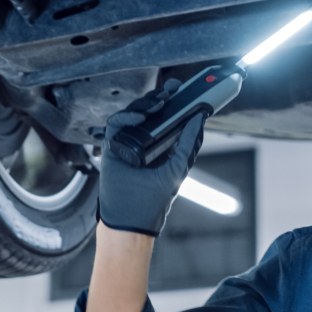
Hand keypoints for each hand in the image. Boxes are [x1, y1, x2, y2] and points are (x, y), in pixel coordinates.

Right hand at [98, 80, 206, 236]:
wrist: (129, 221)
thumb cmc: (151, 202)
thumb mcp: (176, 169)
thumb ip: (188, 145)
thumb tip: (199, 120)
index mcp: (159, 147)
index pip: (166, 118)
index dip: (174, 103)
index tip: (184, 91)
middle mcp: (142, 143)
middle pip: (149, 112)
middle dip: (160, 98)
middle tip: (172, 90)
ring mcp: (126, 144)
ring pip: (132, 114)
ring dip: (145, 105)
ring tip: (158, 103)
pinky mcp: (111, 147)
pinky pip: (115, 124)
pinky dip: (126, 117)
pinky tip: (139, 119)